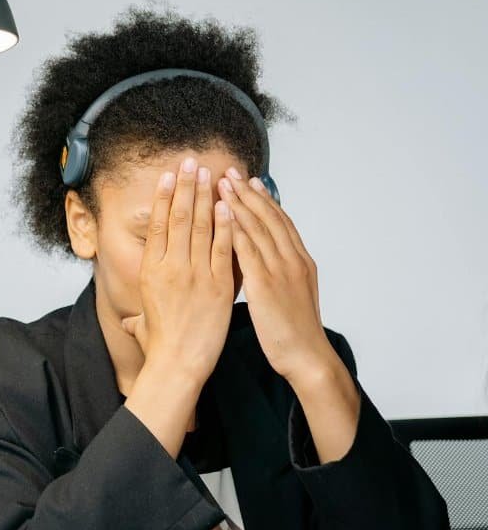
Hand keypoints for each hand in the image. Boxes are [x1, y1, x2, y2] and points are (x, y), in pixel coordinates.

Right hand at [120, 157, 235, 382]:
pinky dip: (226, 223)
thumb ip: (135, 318)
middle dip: (185, 186)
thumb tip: (125, 321)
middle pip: (178, 218)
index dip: (163, 197)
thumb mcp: (140, 326)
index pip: (157, 225)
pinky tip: (229, 204)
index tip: (168, 176)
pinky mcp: (218, 284)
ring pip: (201, 226)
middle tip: (190, 161)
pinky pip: (223, 247)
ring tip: (210, 173)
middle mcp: (170, 267)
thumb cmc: (159, 347)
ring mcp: (194, 273)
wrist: (177, 364)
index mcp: (150, 271)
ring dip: (206, 196)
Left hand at [216, 166, 333, 381]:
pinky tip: (222, 215)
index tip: (249, 182)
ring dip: (239, 203)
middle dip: (249, 193)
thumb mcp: (291, 296)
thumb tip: (267, 264)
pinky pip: (248, 251)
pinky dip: (236, 229)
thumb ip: (280, 275)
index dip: (264, 200)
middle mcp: (293, 260)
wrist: (307, 357)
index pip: (280, 222)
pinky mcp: (266, 284)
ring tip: (222, 184)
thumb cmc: (294, 333)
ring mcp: (281, 270)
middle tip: (231, 172)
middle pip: (269, 217)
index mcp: (300, 262)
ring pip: (259, 228)